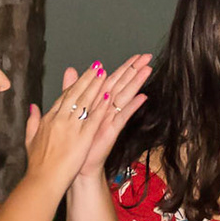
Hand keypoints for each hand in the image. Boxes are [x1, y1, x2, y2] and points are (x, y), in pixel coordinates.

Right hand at [24, 64, 113, 188]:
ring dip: (96, 87)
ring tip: (105, 73)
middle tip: (98, 65)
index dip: (75, 83)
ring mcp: (71, 127)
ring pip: (85, 102)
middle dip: (88, 79)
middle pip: (76, 94)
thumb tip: (33, 107)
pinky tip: (110, 97)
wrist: (42, 180)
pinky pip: (94, 119)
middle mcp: (60, 119)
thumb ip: (32, 120)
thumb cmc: (38, 163)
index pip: (64, 97)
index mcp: (49, 118)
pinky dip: (101, 107)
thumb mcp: (30, 138)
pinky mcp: (82, 138)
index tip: (84, 72)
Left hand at [69, 55, 153, 179]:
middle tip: (147, 57)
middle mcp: (107, 109)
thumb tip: (71, 69)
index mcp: (98, 103)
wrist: (76, 165)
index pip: (113, 80)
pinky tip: (142, 97)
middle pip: (123, 85)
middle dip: (134, 70)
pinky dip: (132, 106)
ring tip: (148, 70)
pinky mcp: (111, 130)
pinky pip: (122, 116)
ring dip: (137, 83)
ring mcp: (111, 119)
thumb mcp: (71, 109)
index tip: (135, 56)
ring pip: (125, 97)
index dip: (124, 67)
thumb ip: (72, 88)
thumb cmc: (76, 141)